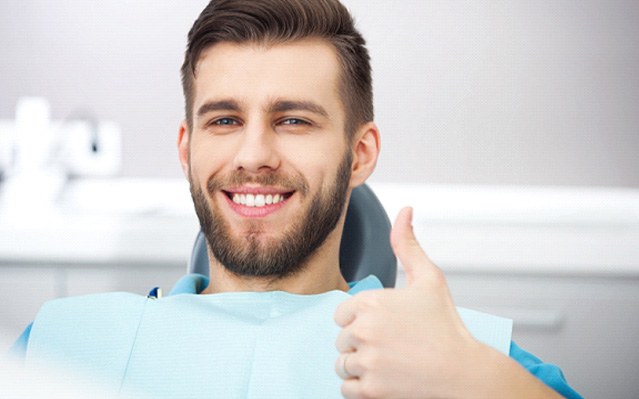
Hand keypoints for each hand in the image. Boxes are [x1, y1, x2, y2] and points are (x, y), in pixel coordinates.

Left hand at [334, 207, 562, 398]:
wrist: (464, 371)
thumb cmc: (446, 325)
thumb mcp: (429, 278)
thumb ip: (408, 244)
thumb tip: (405, 210)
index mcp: (370, 302)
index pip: (342, 314)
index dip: (362, 320)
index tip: (386, 326)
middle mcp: (362, 330)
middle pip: (342, 339)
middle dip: (361, 343)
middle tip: (392, 345)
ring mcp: (366, 361)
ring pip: (342, 364)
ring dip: (359, 365)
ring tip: (388, 362)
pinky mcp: (370, 389)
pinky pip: (346, 388)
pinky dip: (360, 387)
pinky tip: (383, 378)